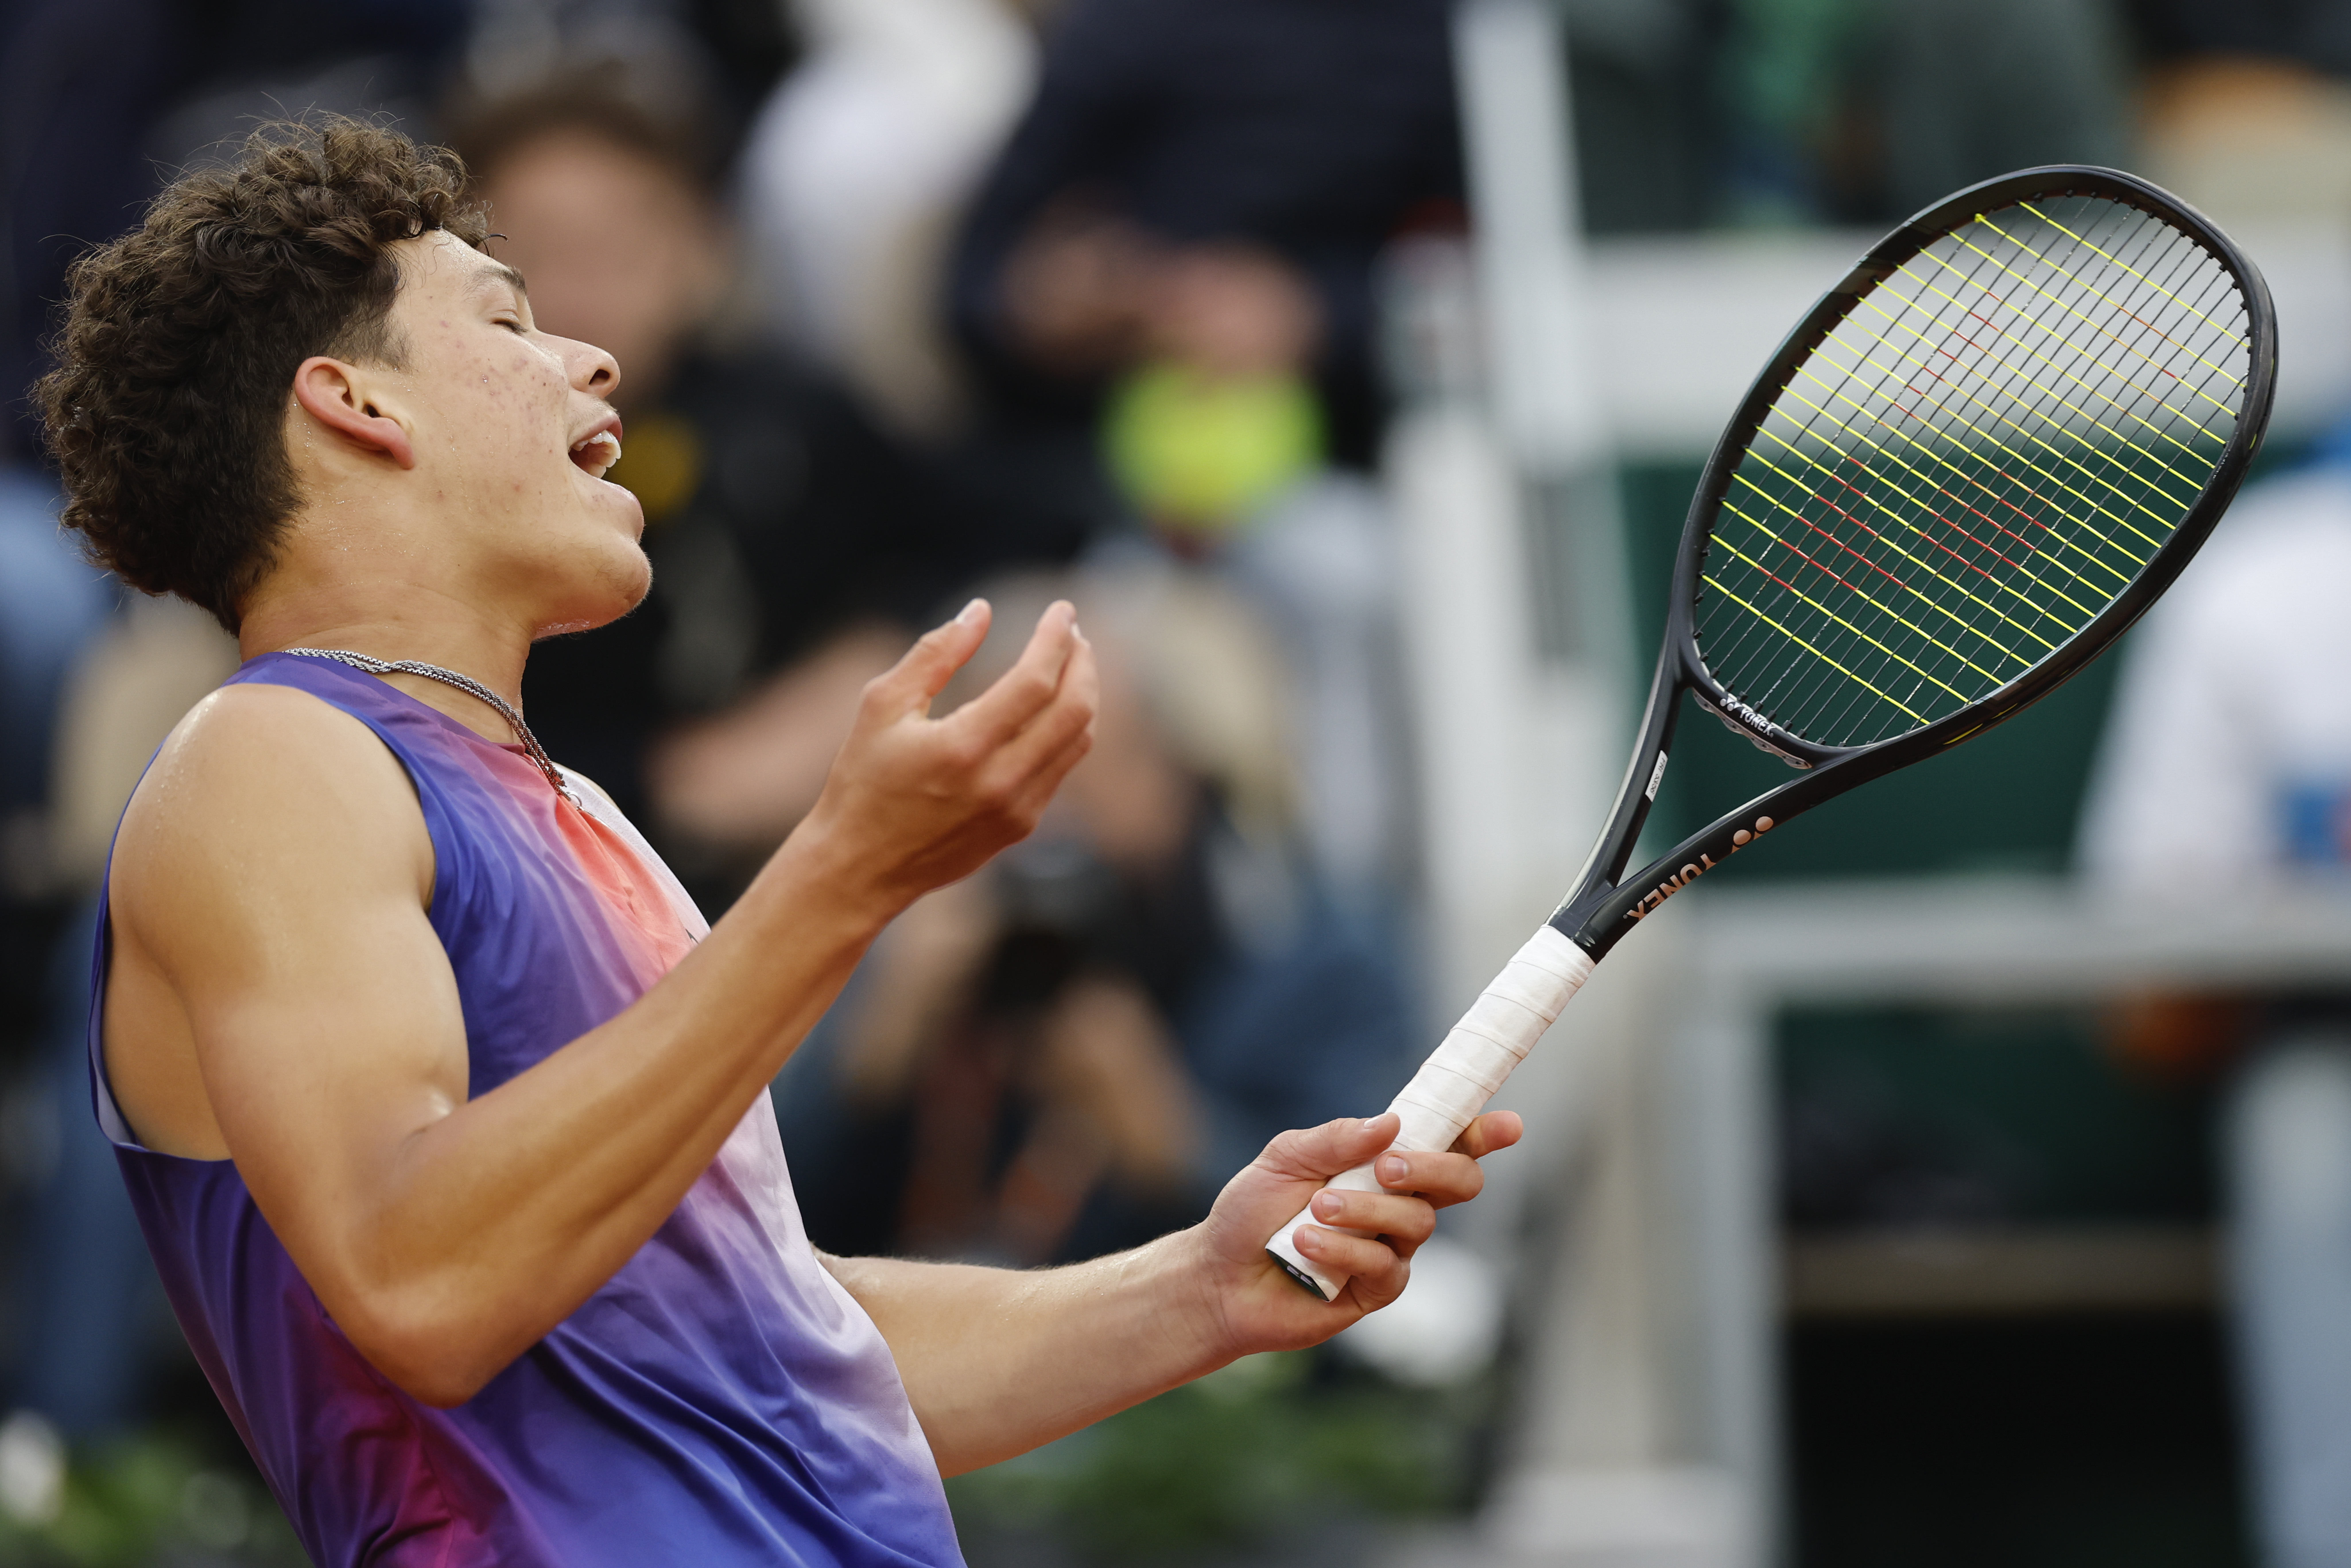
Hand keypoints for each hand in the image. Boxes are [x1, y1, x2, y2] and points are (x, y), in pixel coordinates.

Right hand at [799, 599, 1097, 910]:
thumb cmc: (863, 781)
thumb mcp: (882, 706)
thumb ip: (934, 653)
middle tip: (1073, 633)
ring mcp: (1017, 809)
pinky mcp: (1020, 827)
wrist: (860, 867)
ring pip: (1078, 740)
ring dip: (1083, 693)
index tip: (1062, 610)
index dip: (1056, 638)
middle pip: (1074, 709)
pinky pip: (1061, 768)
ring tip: (1070, 662)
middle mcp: (1000, 781)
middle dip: (1082, 661)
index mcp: (964, 747)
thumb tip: (980, 610)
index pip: (1037, 681)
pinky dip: (1067, 729)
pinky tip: (1052, 707)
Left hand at [1180, 1110, 1523, 1359]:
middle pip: (1458, 1182)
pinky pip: (1385, 1265)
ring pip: (1418, 1222)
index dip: (1482, 1134)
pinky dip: (1343, 1249)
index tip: (1508, 1124)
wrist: (1219, 1275)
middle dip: (1434, 1168)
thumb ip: (1336, 1137)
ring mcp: (1393, 1249)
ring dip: (1366, 1210)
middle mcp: (1398, 1204)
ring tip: (1315, 1210)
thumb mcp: (1285, 1157)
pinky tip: (1305, 1246)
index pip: (1446, 1144)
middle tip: (1388, 1168)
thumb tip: (1392, 1122)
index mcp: (1383, 1163)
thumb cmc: (1250, 1212)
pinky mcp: (1377, 1290)